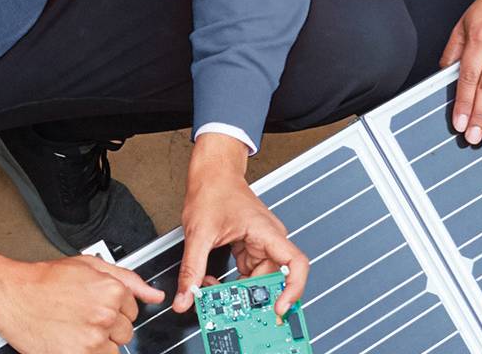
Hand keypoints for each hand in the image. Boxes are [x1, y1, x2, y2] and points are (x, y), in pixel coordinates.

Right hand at [0, 246, 162, 352]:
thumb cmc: (44, 279)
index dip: (113, 307)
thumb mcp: (87, 266)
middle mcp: (105, 314)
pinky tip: (69, 338)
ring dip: (98, 343)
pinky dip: (85, 351)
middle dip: (107, 326)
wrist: (11, 294)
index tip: (93, 303)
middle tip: (81, 315)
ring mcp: (93, 338)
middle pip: (125, 332)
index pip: (133, 310)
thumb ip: (128, 279)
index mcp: (111, 290)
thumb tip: (155, 295)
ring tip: (74, 327)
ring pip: (113, 349)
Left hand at [177, 135, 306, 317]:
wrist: (210, 172)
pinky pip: (247, 273)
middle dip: (251, 296)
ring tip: (211, 289)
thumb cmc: (212, 190)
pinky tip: (212, 281)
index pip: (296, 265)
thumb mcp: (198, 232)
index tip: (278, 308)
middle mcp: (270, 239)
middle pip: (272, 279)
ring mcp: (261, 244)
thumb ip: (192, 268)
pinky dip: (232, 281)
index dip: (292, 290)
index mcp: (267, 232)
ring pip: (257, 279)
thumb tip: (186, 296)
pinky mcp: (249, 247)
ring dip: (237, 289)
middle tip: (229, 305)